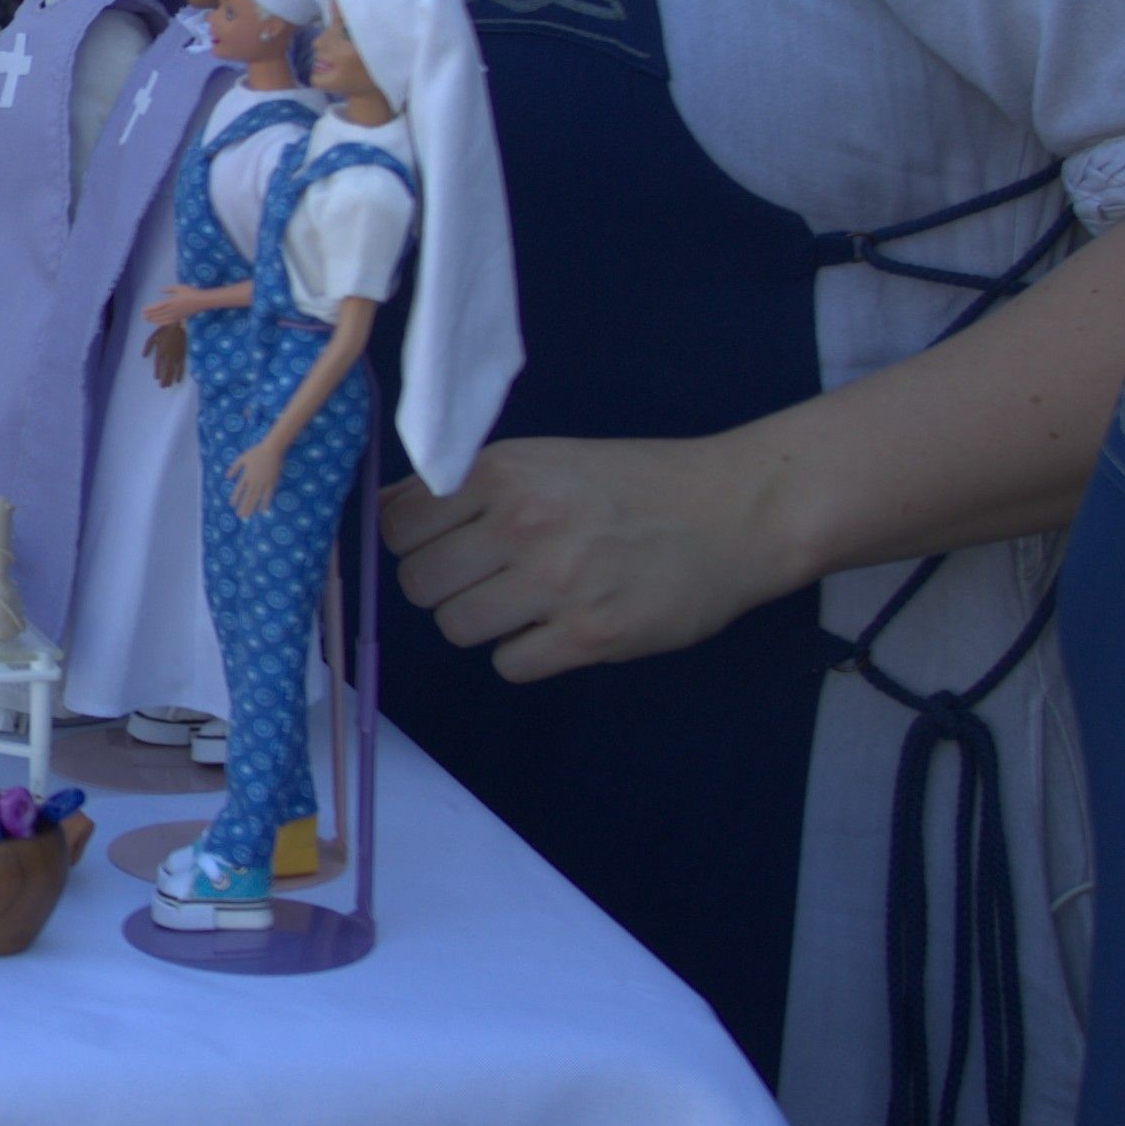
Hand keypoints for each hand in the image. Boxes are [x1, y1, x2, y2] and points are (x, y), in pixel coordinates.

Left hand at [147, 317, 192, 387]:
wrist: (179, 325)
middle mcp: (168, 355)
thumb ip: (147, 346)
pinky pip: (181, 367)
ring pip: (173, 370)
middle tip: (162, 387)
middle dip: (164, 379)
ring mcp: (176, 356)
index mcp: (161, 350)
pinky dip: (179, 374)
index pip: (158, 364)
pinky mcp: (183, 355)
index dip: (157, 372)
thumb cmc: (165, 330)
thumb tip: (143, 356)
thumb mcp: (153, 336)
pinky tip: (178, 380)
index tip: (156, 378)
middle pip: (166, 370)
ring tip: (168, 386)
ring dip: (170, 379)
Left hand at [230, 431, 296, 522]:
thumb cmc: (256, 452)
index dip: (235, 497)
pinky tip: (262, 510)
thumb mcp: (242, 458)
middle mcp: (254, 480)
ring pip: (257, 498)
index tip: (231, 505)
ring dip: (252, 507)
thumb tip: (226, 477)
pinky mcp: (272, 482)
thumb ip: (234, 468)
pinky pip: (268, 495)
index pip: (239, 489)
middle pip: (247, 496)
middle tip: (239, 516)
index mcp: (246, 474)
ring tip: (248, 516)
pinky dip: (265, 503)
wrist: (272, 449)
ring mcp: (264, 482)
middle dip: (243, 506)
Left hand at [379, 432, 807, 681]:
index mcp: (504, 471)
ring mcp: (555, 582)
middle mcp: (522, 523)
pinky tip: (559, 628)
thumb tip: (389, 511)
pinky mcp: (589, 636)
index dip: (414, 542)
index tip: (446, 546)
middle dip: (445, 588)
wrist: (735, 512)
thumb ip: (470, 486)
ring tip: (527, 604)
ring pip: (456, 628)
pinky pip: (509, 665)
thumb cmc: (636, 484)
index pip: (398, 524)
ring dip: (482, 624)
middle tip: (491, 579)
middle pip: (419, 584)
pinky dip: (526, 654)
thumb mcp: (547, 460)